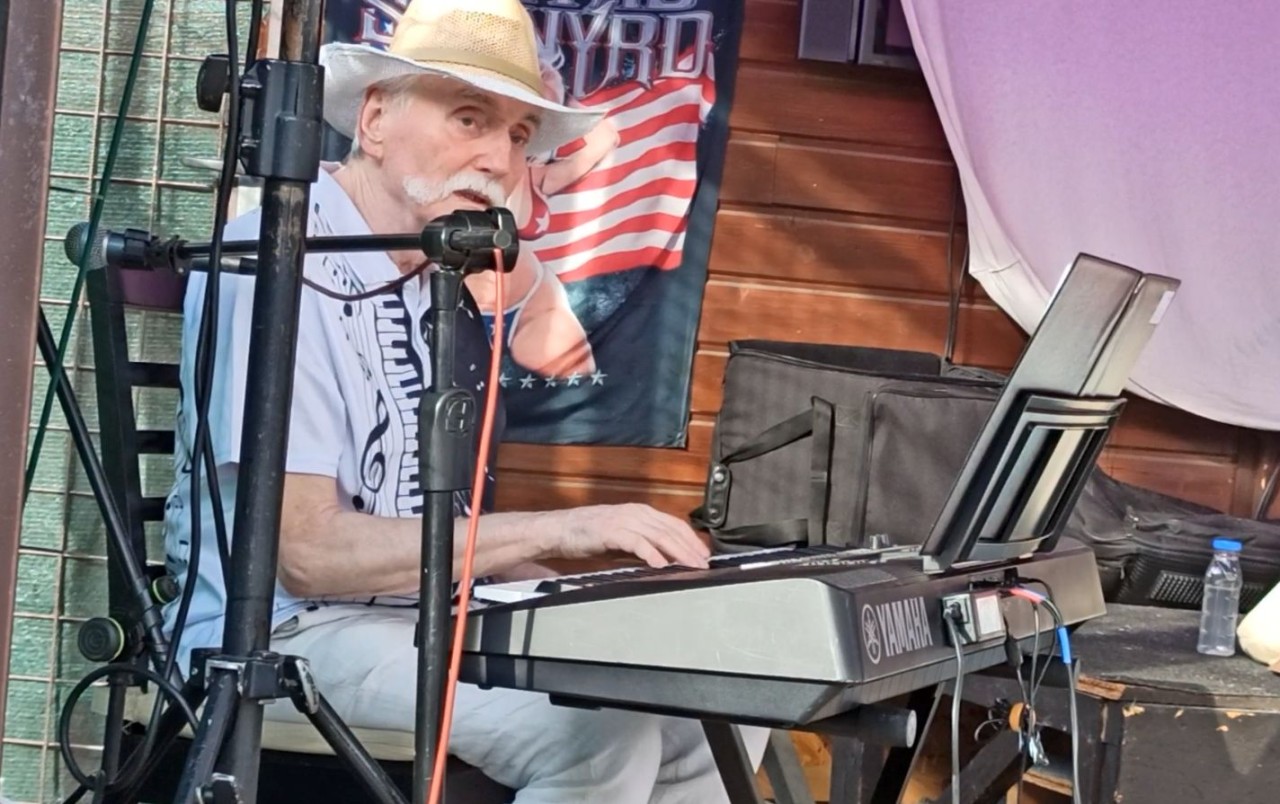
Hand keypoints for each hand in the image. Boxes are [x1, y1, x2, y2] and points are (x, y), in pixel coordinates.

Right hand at [545, 504, 709, 568]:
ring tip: (690, 566)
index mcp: (641, 512)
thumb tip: (668, 559)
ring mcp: (623, 520)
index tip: (705, 555)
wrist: (559, 530)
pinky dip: (650, 553)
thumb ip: (644, 544)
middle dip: (690, 548)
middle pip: (671, 530)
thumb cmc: (590, 536)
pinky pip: (636, 542)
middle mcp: (636, 512)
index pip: (675, 524)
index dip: (692, 540)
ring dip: (677, 552)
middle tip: (704, 565)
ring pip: (658, 535)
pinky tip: (660, 564)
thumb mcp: (623, 539)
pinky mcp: (610, 531)